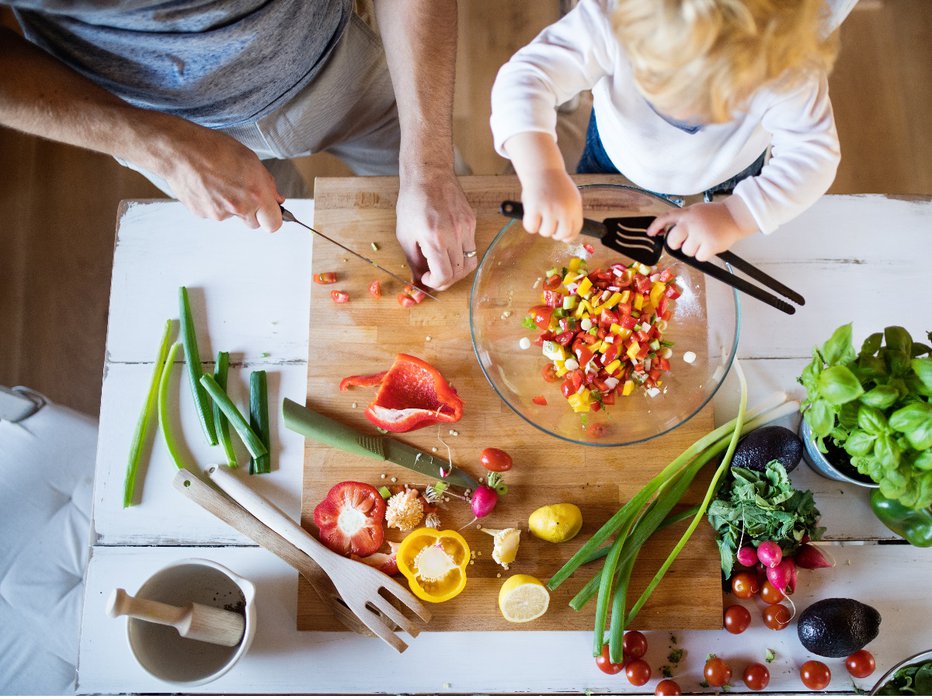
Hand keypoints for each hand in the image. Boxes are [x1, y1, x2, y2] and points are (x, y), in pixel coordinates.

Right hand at [154, 122, 284, 231]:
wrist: (179, 150)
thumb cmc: (214, 148)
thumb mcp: (250, 159)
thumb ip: (267, 183)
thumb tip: (276, 199)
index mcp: (256, 193)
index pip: (273, 224)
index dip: (272, 218)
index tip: (268, 211)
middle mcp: (240, 207)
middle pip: (253, 224)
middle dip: (251, 212)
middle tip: (241, 191)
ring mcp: (220, 214)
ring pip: (232, 216)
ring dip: (230, 205)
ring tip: (219, 181)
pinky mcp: (203, 214)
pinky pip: (214, 213)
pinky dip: (213, 202)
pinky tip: (207, 185)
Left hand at [395, 173, 476, 290]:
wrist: (428, 175)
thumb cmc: (413, 202)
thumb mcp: (405, 235)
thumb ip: (413, 261)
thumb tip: (418, 281)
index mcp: (435, 239)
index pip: (444, 275)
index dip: (435, 283)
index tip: (427, 278)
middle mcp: (454, 235)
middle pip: (459, 273)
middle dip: (445, 280)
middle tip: (434, 276)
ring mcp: (466, 228)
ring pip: (470, 263)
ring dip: (457, 270)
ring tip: (444, 265)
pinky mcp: (472, 222)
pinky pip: (472, 247)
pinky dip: (461, 255)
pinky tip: (449, 249)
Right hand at [519, 168, 582, 241]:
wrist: (542, 169)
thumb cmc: (555, 184)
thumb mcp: (570, 197)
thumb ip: (570, 214)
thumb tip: (567, 237)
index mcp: (575, 207)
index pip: (575, 230)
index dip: (568, 236)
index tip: (563, 237)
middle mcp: (564, 209)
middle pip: (561, 234)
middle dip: (554, 233)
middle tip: (548, 225)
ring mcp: (549, 209)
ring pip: (546, 232)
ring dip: (541, 227)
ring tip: (539, 214)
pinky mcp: (534, 208)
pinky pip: (531, 228)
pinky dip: (529, 224)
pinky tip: (531, 214)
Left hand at [647, 200, 756, 260]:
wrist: (736, 216)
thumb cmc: (716, 216)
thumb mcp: (696, 211)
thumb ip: (682, 220)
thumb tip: (665, 233)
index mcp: (687, 213)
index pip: (665, 218)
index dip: (655, 226)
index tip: (650, 233)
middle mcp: (691, 223)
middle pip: (672, 241)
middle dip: (677, 244)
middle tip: (688, 241)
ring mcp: (700, 234)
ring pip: (686, 251)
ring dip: (694, 250)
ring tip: (704, 240)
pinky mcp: (710, 244)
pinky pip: (699, 257)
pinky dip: (704, 255)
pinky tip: (710, 246)